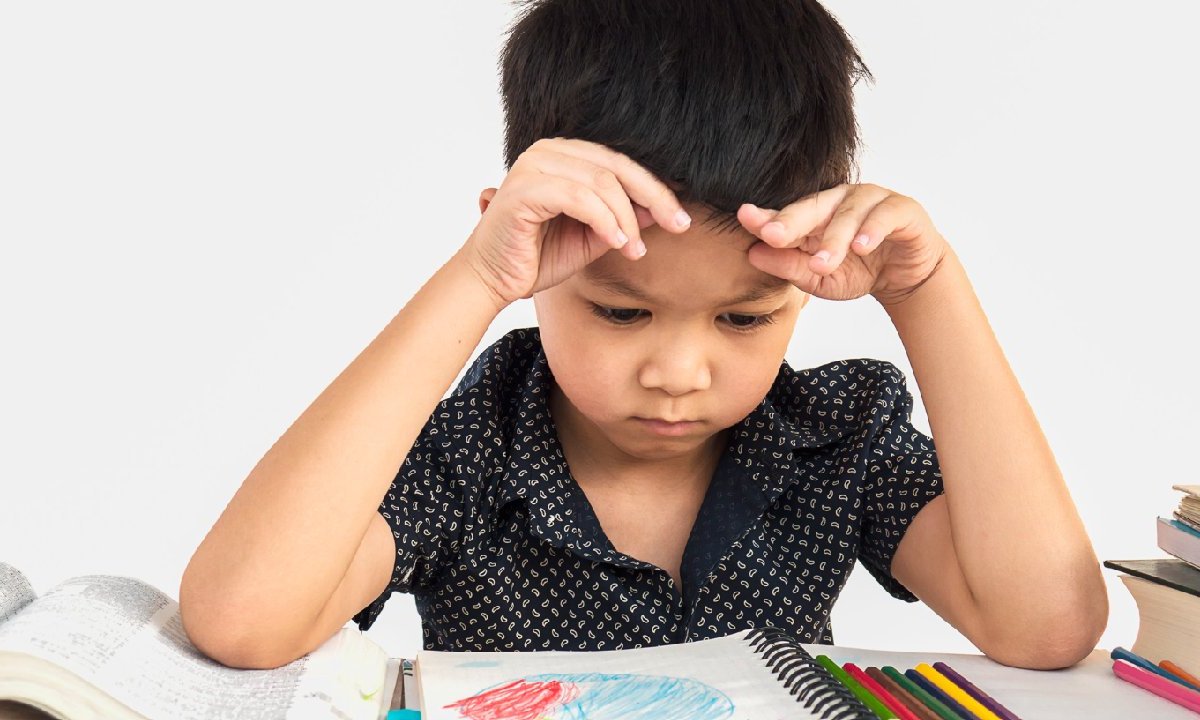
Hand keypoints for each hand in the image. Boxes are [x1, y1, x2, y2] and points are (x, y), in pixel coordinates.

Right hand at [461, 137, 693, 307]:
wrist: (492, 281)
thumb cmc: (536, 258)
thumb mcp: (592, 238)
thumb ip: (622, 220)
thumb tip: (662, 210)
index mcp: (564, 156)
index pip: (620, 163)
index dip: (656, 189)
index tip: (682, 218)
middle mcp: (548, 151)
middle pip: (617, 166)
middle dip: (654, 197)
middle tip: (678, 225)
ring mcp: (533, 165)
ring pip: (602, 182)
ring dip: (627, 219)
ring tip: (635, 249)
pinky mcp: (524, 188)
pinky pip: (579, 198)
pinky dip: (605, 221)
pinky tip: (618, 243)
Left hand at [736, 183, 948, 305]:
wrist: (905, 275)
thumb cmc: (859, 271)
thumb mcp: (820, 279)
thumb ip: (791, 267)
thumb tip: (753, 255)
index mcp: (814, 215)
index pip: (786, 214)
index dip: (766, 217)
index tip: (744, 218)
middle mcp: (839, 201)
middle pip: (812, 206)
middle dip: (791, 221)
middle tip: (772, 235)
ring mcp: (870, 200)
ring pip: (847, 214)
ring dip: (834, 240)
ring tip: (822, 264)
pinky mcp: (900, 208)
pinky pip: (884, 214)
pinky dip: (872, 230)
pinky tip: (862, 246)